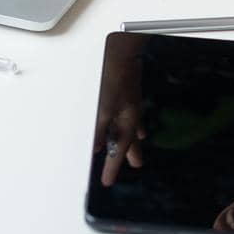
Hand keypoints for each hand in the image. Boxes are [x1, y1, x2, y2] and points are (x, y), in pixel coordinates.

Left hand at [95, 33, 147, 185]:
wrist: (125, 51)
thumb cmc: (114, 76)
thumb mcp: (103, 105)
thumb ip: (99, 128)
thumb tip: (96, 148)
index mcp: (126, 122)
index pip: (118, 151)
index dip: (112, 167)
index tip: (107, 181)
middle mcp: (132, 117)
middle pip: (130, 143)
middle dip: (129, 157)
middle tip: (134, 168)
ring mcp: (132, 107)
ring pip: (133, 132)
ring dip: (132, 144)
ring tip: (137, 156)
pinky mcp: (130, 97)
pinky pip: (133, 119)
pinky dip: (132, 128)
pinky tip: (137, 128)